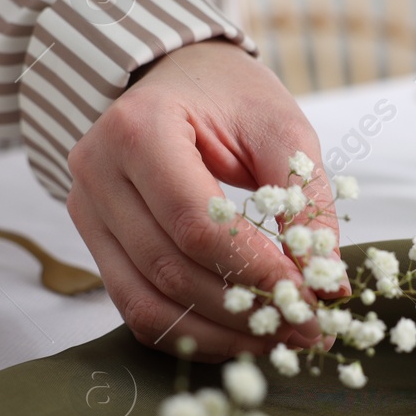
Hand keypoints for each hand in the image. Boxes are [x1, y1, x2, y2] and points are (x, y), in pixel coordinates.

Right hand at [67, 40, 337, 359]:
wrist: (176, 75)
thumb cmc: (228, 93)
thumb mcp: (280, 128)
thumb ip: (304, 201)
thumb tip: (329, 284)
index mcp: (139, 129)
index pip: (196, 224)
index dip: (254, 272)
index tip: (310, 303)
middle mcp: (98, 172)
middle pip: (170, 270)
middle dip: (244, 311)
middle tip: (307, 331)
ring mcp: (86, 211)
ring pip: (147, 302)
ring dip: (219, 334)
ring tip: (278, 339)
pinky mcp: (93, 241)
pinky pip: (136, 306)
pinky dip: (190, 331)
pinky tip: (238, 334)